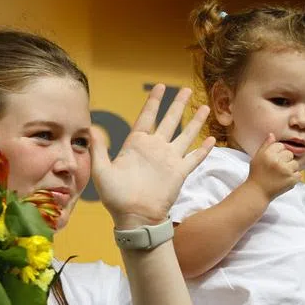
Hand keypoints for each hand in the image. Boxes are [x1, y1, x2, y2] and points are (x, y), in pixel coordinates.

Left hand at [91, 85, 214, 229]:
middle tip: (185, 89)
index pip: (147, 116)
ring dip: (195, 122)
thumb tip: (91, 128)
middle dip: (177, 105)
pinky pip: (195, 157)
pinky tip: (212, 139)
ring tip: (205, 107)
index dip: (154, 102)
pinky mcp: (180, 172)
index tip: (159, 87)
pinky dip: (204, 149)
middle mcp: (155, 148)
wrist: (135, 218)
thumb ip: (99, 149)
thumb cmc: (116, 198)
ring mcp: (169, 160)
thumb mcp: (102, 171)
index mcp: (136, 144)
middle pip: (169, 120)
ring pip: (185, 135)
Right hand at [246, 133, 304, 200]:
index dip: (278, 153)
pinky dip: (293, 178)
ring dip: (290, 169)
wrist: (257, 192)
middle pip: (289, 154)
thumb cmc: (257, 174)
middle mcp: (276, 161)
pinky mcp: (291, 180)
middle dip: (285, 160)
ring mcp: (285, 171)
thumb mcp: (257, 157)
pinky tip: (284, 180)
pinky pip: (298, 174)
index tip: (273, 161)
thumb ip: (266, 145)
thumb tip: (272, 134)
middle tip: (277, 168)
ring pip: (295, 163)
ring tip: (281, 175)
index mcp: (268, 154)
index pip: (281, 146)